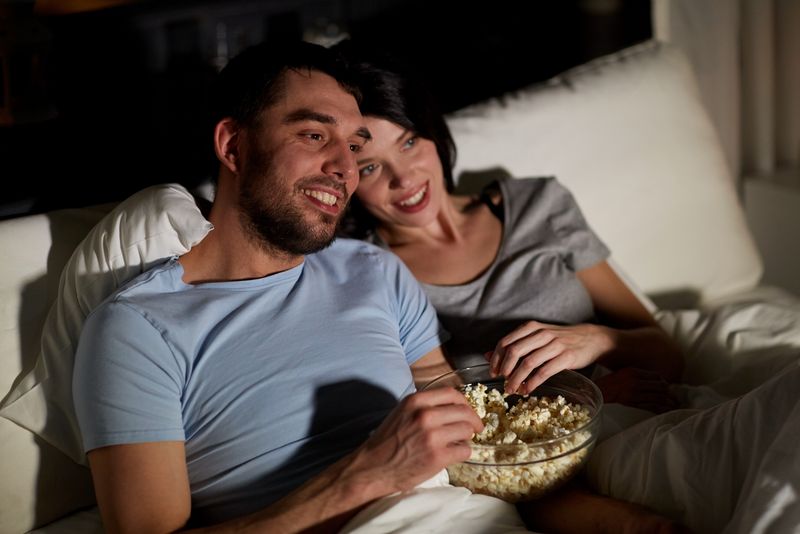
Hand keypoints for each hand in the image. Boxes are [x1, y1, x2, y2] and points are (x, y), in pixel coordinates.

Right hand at [352, 388, 482, 493]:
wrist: (371, 468)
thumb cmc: (386, 441)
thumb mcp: (402, 413)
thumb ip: (424, 406)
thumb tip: (452, 408)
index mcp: (416, 401)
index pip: (452, 394)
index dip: (465, 403)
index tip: (468, 411)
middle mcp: (425, 415)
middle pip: (464, 412)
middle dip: (474, 421)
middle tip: (476, 428)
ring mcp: (432, 436)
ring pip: (467, 430)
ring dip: (467, 438)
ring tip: (459, 443)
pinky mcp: (437, 457)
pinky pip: (464, 450)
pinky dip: (463, 453)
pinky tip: (453, 455)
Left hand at [486, 321, 612, 394]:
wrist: (590, 339)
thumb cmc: (559, 340)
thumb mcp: (536, 338)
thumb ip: (514, 345)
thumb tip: (488, 356)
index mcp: (531, 327)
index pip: (506, 342)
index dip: (496, 358)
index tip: (493, 372)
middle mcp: (541, 334)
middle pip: (514, 351)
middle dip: (505, 370)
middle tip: (502, 382)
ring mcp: (554, 345)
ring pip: (528, 363)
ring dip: (517, 379)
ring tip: (513, 390)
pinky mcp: (566, 357)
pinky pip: (544, 372)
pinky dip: (532, 383)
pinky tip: (527, 390)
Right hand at [594, 367, 678, 413]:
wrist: (598, 392)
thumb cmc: (610, 382)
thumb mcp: (624, 373)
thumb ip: (639, 375)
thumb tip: (656, 380)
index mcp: (634, 372)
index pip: (656, 376)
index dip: (664, 382)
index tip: (667, 387)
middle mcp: (635, 381)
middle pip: (659, 386)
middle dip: (669, 393)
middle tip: (675, 398)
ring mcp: (634, 393)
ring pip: (657, 397)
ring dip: (668, 402)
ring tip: (675, 405)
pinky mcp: (632, 403)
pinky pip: (650, 406)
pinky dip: (660, 408)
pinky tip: (666, 410)